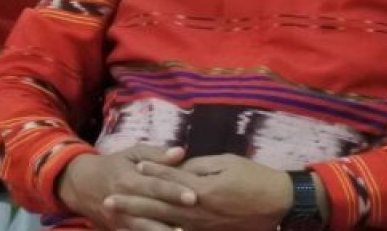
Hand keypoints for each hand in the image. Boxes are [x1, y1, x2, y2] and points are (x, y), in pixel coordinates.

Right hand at [58, 145, 195, 230]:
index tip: (194, 196)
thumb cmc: (113, 165)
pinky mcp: (120, 230)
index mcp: (129, 180)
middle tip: (196, 215)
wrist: (81, 185)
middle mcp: (124, 202)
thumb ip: (156, 154)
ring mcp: (121, 220)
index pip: (155, 187)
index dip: (174, 192)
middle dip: (174, 216)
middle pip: (152, 211)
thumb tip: (181, 152)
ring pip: (144, 229)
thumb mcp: (132, 153)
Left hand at [105, 154, 295, 230]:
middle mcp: (197, 210)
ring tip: (118, 218)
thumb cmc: (254, 178)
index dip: (151, 173)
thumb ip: (199, 166)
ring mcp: (201, 226)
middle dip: (131, 204)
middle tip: (107, 201)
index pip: (170, 179)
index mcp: (202, 188)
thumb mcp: (227, 162)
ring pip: (164, 223)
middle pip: (158, 206)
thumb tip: (177, 165)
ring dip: (139, 221)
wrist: (279, 205)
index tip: (131, 168)